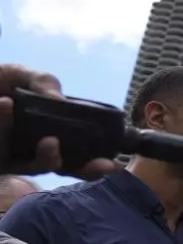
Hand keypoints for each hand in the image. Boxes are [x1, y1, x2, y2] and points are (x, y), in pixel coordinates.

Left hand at [0, 64, 118, 178]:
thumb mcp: (18, 73)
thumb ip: (43, 81)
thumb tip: (60, 100)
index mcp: (43, 132)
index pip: (75, 153)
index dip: (94, 163)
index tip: (112, 165)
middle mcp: (29, 148)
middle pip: (62, 167)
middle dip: (82, 170)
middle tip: (99, 166)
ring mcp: (10, 156)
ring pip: (37, 165)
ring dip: (47, 157)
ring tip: (49, 139)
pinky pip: (4, 155)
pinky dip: (5, 125)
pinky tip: (5, 105)